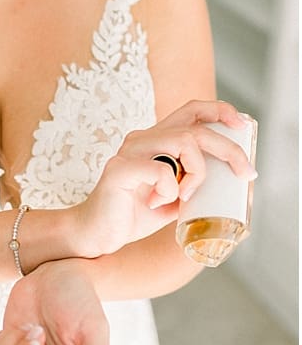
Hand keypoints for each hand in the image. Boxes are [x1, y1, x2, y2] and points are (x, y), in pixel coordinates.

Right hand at [75, 99, 255, 256]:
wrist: (98, 233)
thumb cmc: (133, 215)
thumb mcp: (175, 197)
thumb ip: (194, 184)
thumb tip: (232, 185)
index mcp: (156, 141)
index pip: (191, 111)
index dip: (220, 111)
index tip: (242, 125)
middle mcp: (142, 139)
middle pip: (196, 128)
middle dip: (229, 150)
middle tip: (244, 173)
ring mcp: (129, 151)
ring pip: (184, 142)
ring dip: (198, 173)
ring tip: (186, 195)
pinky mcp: (119, 169)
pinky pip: (162, 171)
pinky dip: (170, 189)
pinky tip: (157, 203)